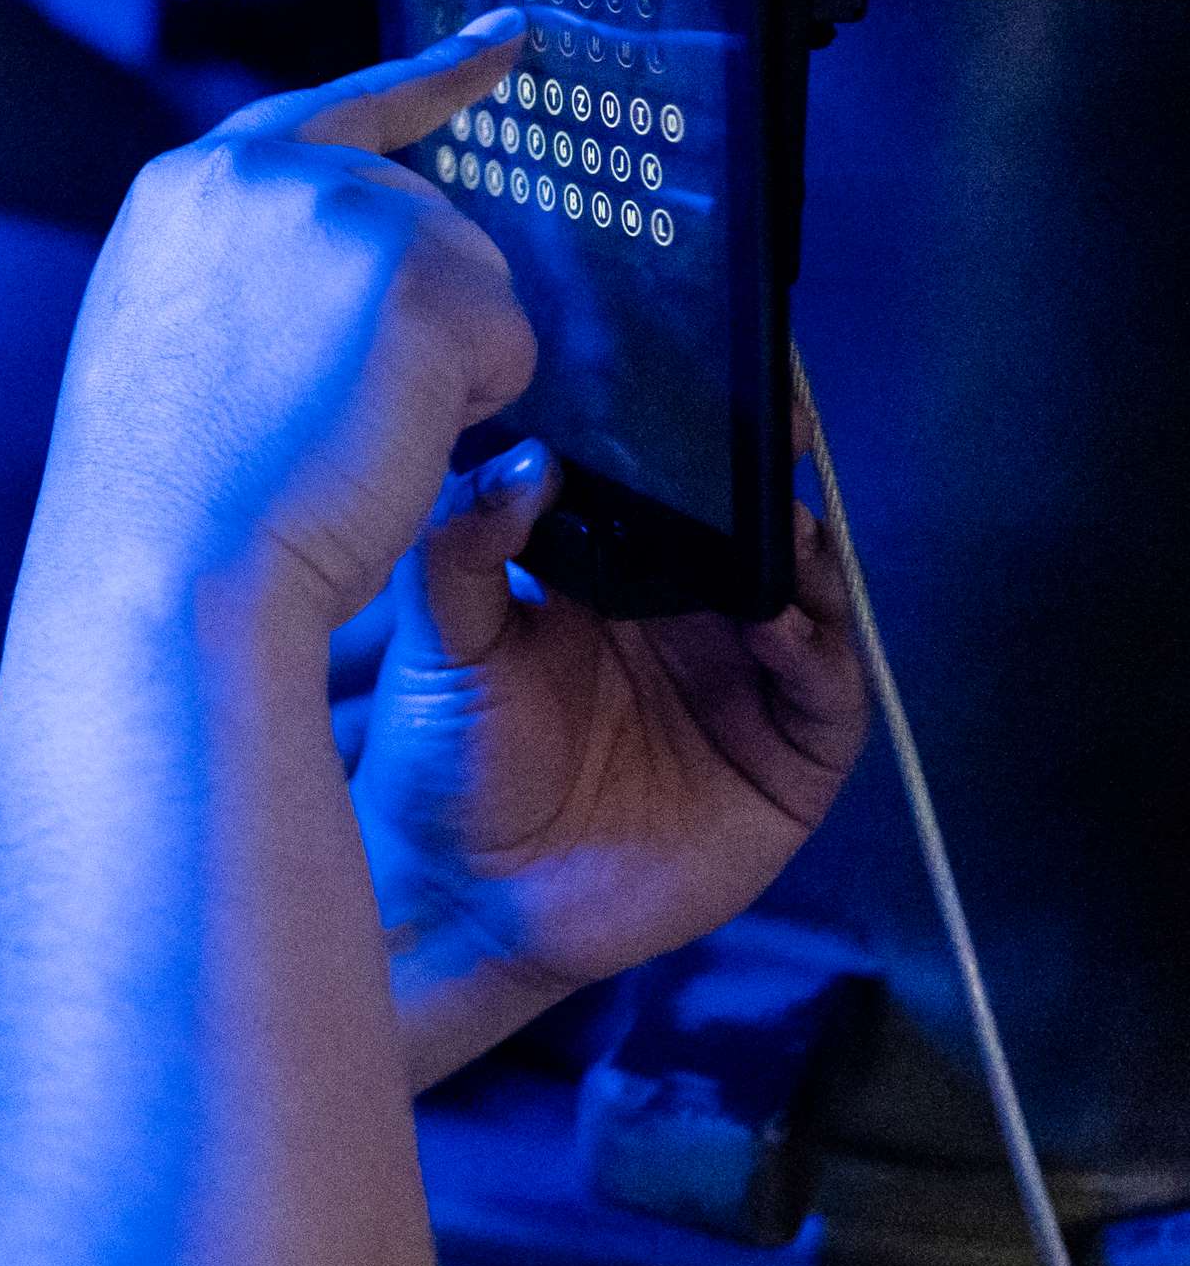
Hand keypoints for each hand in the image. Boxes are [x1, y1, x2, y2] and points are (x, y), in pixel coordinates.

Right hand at [27, 16, 538, 647]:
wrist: (166, 569)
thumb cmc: (167, 500)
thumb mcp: (173, 342)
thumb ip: (248, 274)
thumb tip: (363, 284)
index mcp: (186, 189)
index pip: (335, 110)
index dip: (435, 76)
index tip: (508, 36)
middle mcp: (261, 173)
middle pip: (423, 215)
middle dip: (421, 315)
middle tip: (331, 416)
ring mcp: (341, 213)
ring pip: (474, 279)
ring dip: (440, 369)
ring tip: (331, 434)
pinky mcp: (418, 272)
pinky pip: (511, 344)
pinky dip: (474, 409)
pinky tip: (381, 444)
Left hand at [352, 436, 868, 1039]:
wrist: (465, 895)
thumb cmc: (444, 758)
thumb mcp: (441, 638)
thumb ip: (466, 544)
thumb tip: (521, 457)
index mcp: (614, 572)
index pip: (675, 487)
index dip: (697, 434)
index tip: (712, 370)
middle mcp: (690, 618)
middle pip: (756, 529)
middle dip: (774, 477)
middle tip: (778, 423)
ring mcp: (745, 686)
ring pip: (807, 599)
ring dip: (804, 557)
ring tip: (781, 523)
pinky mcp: (785, 764)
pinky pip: (825, 695)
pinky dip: (812, 653)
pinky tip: (774, 624)